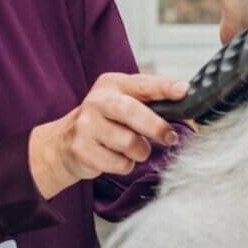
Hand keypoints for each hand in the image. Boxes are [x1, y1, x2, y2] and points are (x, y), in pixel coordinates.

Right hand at [29, 73, 187, 199]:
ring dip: (140, 151)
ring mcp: (87, 125)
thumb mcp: (122, 101)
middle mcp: (97, 101)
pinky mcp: (82, 149)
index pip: (142, 83)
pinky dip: (125, 165)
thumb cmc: (104, 121)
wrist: (63, 143)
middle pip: (131, 112)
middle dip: (155, 126)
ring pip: (128, 142)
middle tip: (170, 137)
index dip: (164, 87)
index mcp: (112, 84)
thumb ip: (150, 99)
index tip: (183, 91)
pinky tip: (116, 157)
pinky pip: (118, 163)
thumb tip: (183, 98)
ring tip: (134, 148)